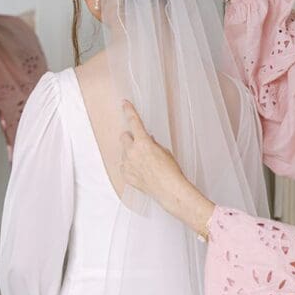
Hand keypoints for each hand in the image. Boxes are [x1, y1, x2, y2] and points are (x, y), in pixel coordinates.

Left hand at [120, 101, 215, 234]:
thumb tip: (147, 140)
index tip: (124, 103)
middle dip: (130, 138)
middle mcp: (132, 152)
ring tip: (144, 163)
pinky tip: (140, 171)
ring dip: (130, 153)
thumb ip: (152, 143)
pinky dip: (129, 166)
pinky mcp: (126, 175)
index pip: (134, 122)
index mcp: (143, 143)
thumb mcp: (164, 151)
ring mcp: (127, 164)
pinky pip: (123, 166)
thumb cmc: (171, 171)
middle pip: (124, 137)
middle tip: (139, 144)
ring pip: (123, 152)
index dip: (129, 111)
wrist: (169, 190)